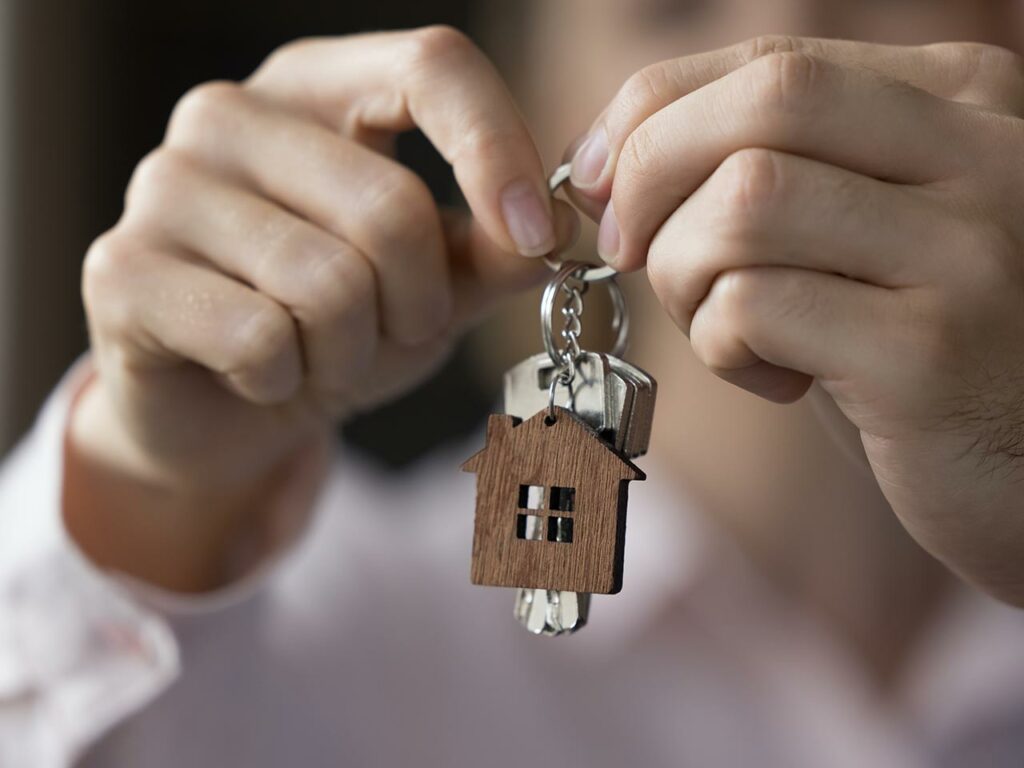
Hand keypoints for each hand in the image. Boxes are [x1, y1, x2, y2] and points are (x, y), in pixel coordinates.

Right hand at [69, 27, 573, 588]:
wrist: (225, 408)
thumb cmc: (332, 327)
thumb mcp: (432, 284)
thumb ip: (495, 249)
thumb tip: (562, 219)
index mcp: (317, 90)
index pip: (431, 65)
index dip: (499, 152)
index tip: (537, 238)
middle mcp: (229, 114)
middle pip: (390, 205)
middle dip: (417, 305)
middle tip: (389, 333)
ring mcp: (163, 185)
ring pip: (328, 284)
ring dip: (352, 353)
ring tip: (321, 356)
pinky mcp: (120, 270)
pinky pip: (260, 338)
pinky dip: (286, 381)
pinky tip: (260, 375)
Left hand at [569, 37, 1023, 603]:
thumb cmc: (917, 345)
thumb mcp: (854, 233)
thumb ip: (764, 171)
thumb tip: (604, 162)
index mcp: (959, 101)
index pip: (771, 61)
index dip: (652, 116)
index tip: (601, 183)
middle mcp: (981, 153)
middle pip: (763, 102)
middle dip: (652, 175)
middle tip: (633, 252)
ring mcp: (966, 250)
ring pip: (745, 202)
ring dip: (685, 273)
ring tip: (726, 328)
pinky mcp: (928, 352)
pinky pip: (753, 305)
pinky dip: (720, 344)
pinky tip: (772, 380)